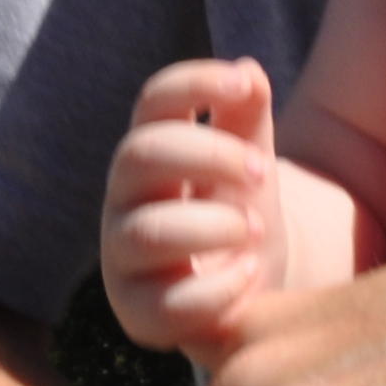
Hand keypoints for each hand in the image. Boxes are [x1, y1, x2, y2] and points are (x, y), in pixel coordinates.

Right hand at [104, 57, 287, 363]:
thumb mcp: (247, 155)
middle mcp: (126, 199)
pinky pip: (165, 303)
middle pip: (139, 155)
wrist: (244, 283)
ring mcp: (124, 258)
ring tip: (256, 230)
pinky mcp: (138, 314)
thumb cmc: (236, 206)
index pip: (152, 102)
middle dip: (209, 155)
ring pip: (147, 231)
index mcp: (152, 149)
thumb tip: (248, 71)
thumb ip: (247, 114)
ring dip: (213, 226)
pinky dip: (217, 289)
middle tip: (261, 171)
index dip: (192, 83)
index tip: (243, 84)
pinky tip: (248, 274)